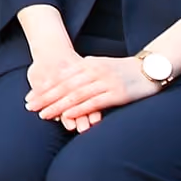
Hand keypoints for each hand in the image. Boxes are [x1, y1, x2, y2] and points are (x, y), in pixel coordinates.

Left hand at [26, 55, 158, 128]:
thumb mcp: (101, 64)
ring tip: (44, 114)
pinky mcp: (116, 93)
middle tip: (30, 106)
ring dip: (58, 106)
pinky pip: (94, 102)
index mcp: (88, 63)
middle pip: (64, 86)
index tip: (30, 97)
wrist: (150, 67)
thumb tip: (66, 80)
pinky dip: (79, 109)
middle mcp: (94, 71)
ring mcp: (105, 82)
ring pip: (76, 95)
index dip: (44, 87)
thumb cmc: (124, 69)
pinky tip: (68, 116)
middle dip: (45, 97)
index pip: (61, 77)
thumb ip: (84, 71)